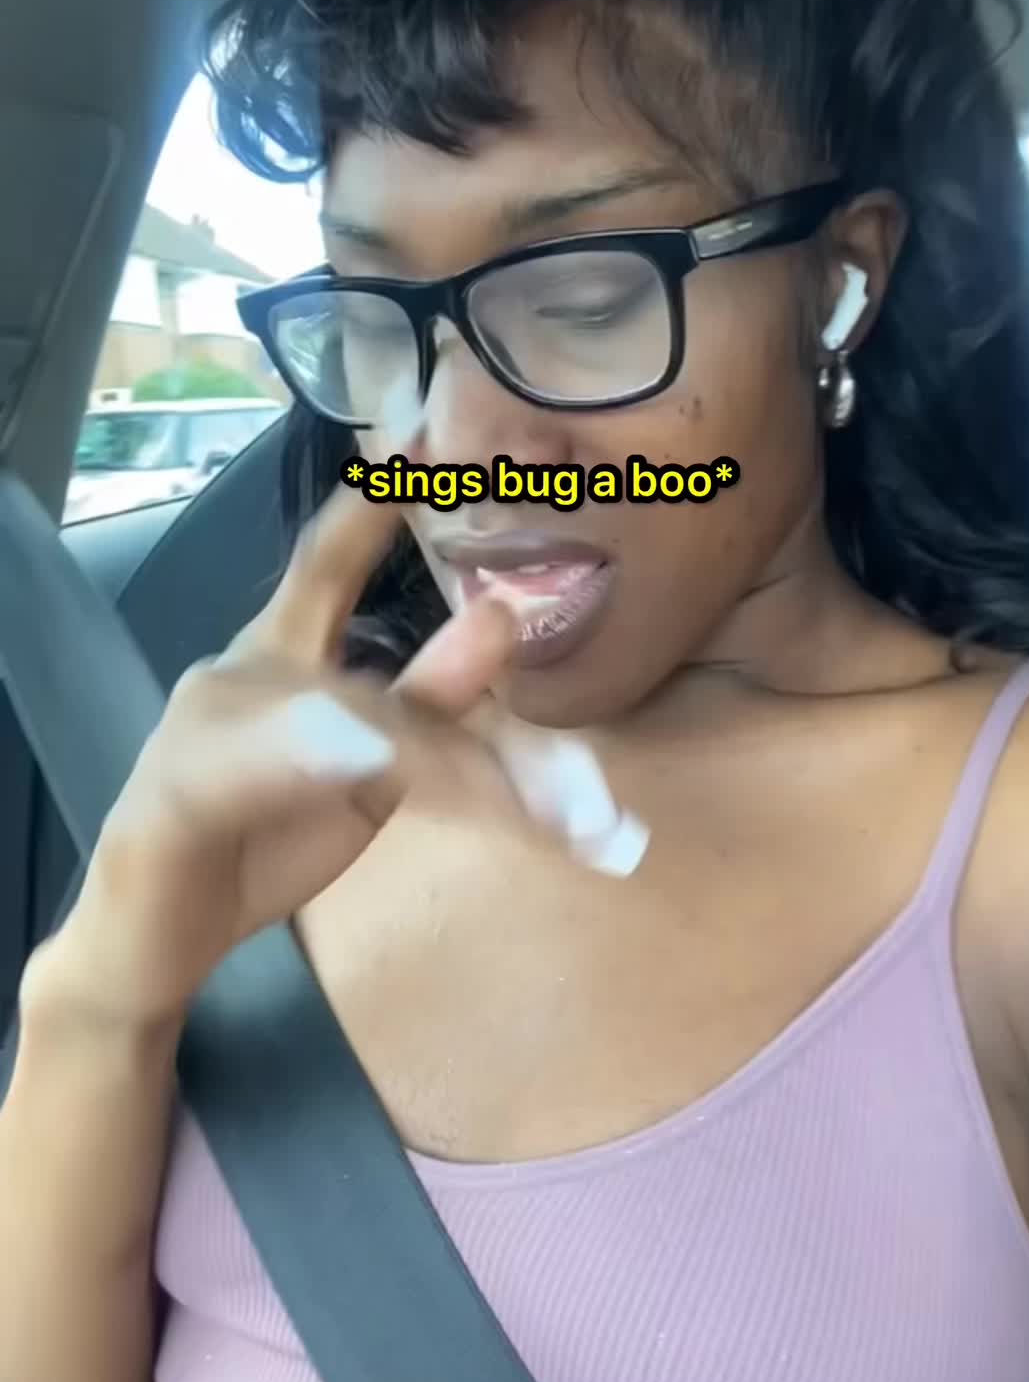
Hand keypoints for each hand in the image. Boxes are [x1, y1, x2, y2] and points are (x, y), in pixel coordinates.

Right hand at [49, 484, 517, 1024]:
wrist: (147, 942)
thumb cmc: (259, 836)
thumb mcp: (366, 772)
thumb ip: (431, 705)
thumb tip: (502, 620)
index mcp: (281, 652)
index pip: (331, 560)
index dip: (375, 501)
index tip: (425, 439)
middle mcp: (240, 672)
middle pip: (363, 661)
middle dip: (455, 676)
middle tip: (528, 652)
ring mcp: (200, 728)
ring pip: (334, 723)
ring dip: (435, 748)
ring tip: (521, 756)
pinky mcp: (172, 799)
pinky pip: (257, 774)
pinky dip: (315, 758)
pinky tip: (369, 755)